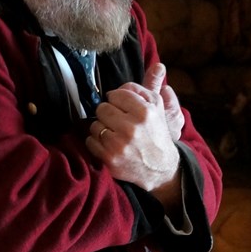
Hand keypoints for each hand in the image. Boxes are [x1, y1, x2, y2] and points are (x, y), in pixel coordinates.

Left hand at [86, 70, 179, 191]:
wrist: (160, 167)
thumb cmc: (156, 133)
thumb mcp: (156, 107)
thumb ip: (141, 88)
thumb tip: (121, 84)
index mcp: (144, 112)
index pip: (115, 95)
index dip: (116, 100)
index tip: (120, 106)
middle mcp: (131, 128)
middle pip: (102, 109)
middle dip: (107, 113)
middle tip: (116, 120)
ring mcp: (119, 145)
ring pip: (94, 125)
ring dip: (101, 128)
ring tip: (113, 133)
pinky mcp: (110, 159)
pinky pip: (90, 141)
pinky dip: (96, 142)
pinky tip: (109, 144)